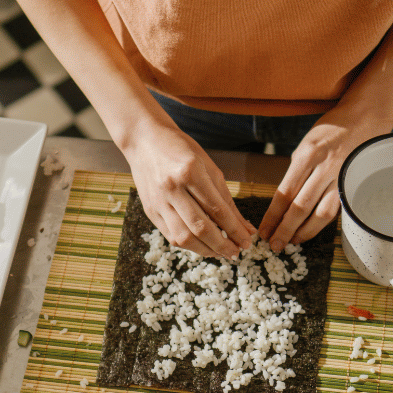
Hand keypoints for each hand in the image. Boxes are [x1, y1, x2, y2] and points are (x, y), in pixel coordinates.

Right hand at [124, 117, 257, 258]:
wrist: (145, 140)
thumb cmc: (181, 150)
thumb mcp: (209, 167)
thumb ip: (227, 200)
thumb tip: (246, 228)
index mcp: (190, 172)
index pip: (218, 210)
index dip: (235, 230)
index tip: (247, 242)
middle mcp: (172, 188)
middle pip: (200, 228)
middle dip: (222, 245)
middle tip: (236, 253)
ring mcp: (158, 201)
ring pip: (184, 237)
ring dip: (205, 250)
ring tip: (221, 252)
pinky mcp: (150, 211)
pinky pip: (171, 236)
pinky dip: (189, 245)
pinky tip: (202, 245)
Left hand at [259, 103, 392, 251]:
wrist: (366, 117)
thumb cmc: (333, 128)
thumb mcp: (307, 142)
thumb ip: (297, 169)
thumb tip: (285, 197)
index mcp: (307, 155)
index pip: (285, 192)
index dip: (272, 215)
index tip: (263, 230)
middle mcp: (324, 168)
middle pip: (300, 207)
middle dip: (284, 229)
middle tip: (274, 245)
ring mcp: (341, 178)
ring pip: (320, 214)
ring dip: (304, 232)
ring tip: (291, 243)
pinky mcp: (352, 185)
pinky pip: (335, 209)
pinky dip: (321, 224)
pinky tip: (310, 231)